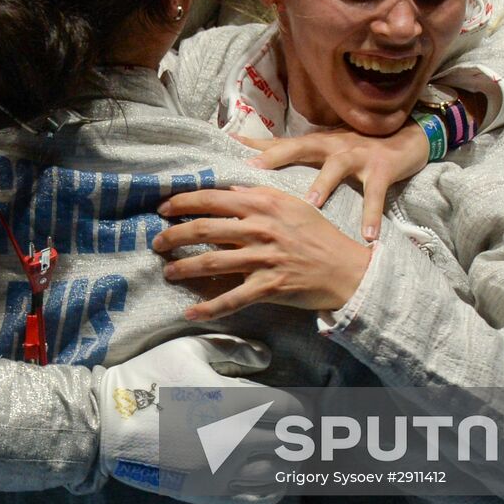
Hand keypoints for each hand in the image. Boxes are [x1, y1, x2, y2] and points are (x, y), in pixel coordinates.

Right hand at [96, 334, 303, 503]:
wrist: (110, 421)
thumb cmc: (149, 377)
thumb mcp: (189, 349)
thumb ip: (232, 349)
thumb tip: (267, 358)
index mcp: (235, 402)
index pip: (291, 410)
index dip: (301, 407)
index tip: (300, 406)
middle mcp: (236, 440)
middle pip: (290, 442)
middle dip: (298, 434)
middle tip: (301, 430)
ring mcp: (223, 471)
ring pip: (278, 472)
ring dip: (288, 461)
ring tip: (287, 453)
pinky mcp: (209, 493)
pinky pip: (256, 498)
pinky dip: (274, 489)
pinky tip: (276, 480)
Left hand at [154, 185, 371, 319]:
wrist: (346, 269)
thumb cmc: (318, 235)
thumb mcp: (291, 204)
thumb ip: (259, 195)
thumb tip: (230, 190)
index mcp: (262, 203)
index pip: (212, 198)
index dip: (182, 202)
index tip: (163, 208)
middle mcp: (260, 228)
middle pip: (203, 229)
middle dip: (173, 236)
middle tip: (157, 242)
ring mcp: (263, 258)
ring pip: (211, 262)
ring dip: (183, 268)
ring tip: (168, 272)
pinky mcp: (268, 286)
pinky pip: (231, 299)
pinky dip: (208, 308)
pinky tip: (189, 312)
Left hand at [234, 122, 429, 240]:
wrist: (404, 140)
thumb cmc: (353, 147)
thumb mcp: (318, 147)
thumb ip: (283, 150)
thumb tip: (242, 149)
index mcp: (311, 143)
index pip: (274, 144)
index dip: (251, 147)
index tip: (225, 155)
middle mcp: (329, 146)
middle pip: (297, 148)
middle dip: (274, 157)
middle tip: (254, 169)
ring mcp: (355, 157)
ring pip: (335, 168)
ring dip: (323, 185)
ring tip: (311, 204)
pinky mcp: (381, 171)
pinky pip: (374, 195)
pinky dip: (372, 215)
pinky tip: (368, 236)